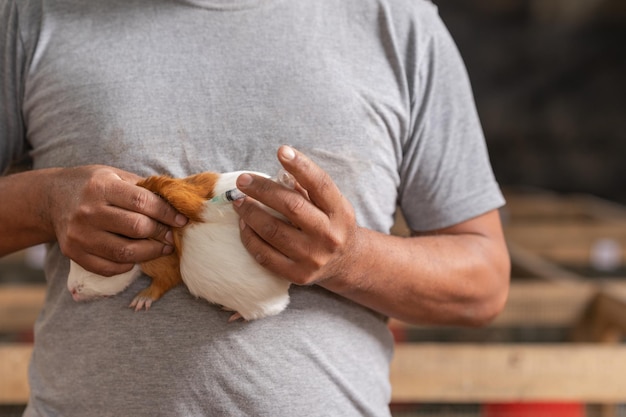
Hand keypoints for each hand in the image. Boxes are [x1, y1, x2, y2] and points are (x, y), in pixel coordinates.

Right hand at [48, 165, 187, 275]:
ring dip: (151, 253)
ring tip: (163, 248)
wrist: (52, 198)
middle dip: (161, 233)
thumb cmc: (94, 185)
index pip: (143, 202)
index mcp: (102, 186)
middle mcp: (88, 211)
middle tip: (172, 235)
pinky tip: (137, 256)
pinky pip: (110, 267)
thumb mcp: (117, 175)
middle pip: (137, 228)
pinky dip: (129, 264)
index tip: (181, 220)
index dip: (167, 213)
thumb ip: (145, 189)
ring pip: (126, 253)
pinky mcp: (73, 253)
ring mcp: (79, 234)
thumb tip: (179, 203)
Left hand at [233, 146, 362, 287]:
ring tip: (238, 202)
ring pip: (273, 231)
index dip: (301, 166)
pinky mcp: (298, 274)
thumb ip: (308, 188)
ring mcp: (313, 257)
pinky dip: (250, 238)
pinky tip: (243, 225)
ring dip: (250, 213)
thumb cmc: (331, 224)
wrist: (346, 262)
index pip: (320, 184)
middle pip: (291, 206)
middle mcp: (329, 235)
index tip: (281, 151)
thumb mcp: (331, 204)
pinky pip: (265, 256)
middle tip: (243, 180)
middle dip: (262, 190)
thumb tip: (279, 170)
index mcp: (340, 212)